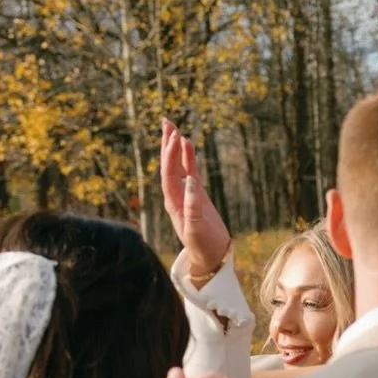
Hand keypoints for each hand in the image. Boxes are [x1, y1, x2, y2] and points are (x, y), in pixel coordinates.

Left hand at [160, 120, 230, 278]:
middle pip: (168, 165)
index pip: (169, 174)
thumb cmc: (202, 245)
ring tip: (173, 127)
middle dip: (167, 144)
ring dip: (174, 147)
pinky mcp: (196, 195)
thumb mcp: (196, 229)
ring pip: (177, 166)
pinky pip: (190, 172)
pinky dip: (188, 158)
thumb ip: (192, 207)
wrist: (210, 256)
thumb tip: (190, 181)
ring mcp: (185, 194)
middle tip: (167, 122)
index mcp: (174, 203)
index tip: (174, 137)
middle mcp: (175, 196)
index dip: (170, 155)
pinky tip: (188, 144)